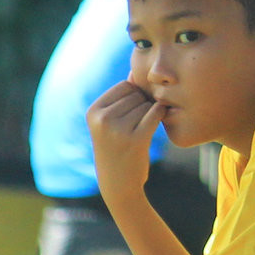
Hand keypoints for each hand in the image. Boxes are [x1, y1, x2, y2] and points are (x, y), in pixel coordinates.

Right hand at [88, 80, 162, 198]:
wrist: (118, 184)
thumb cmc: (116, 148)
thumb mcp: (108, 122)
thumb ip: (121, 97)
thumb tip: (135, 70)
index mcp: (93, 112)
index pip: (124, 85)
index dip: (135, 95)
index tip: (133, 111)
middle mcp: (103, 119)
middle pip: (136, 94)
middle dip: (143, 104)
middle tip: (139, 122)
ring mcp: (119, 130)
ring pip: (147, 104)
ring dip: (151, 112)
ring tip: (143, 128)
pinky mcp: (137, 140)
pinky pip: (156, 114)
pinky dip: (161, 115)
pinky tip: (161, 121)